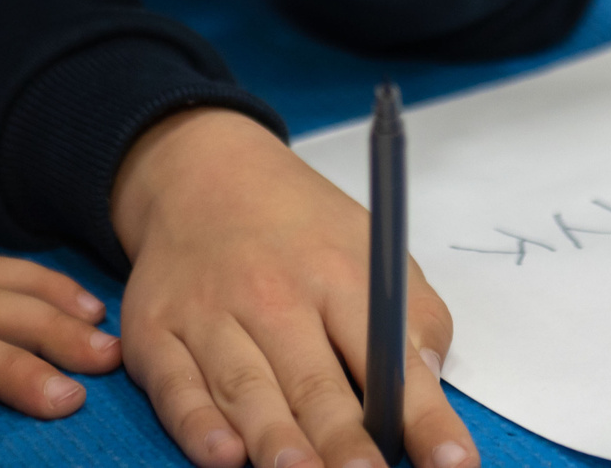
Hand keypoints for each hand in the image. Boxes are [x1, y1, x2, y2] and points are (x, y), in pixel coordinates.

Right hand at [112, 108, 477, 467]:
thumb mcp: (375, 250)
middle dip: (345, 442)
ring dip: (276, 439)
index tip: (454, 465)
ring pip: (246, 391)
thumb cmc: (303, 231)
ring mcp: (211, 314)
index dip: (424, 418)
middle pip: (315, 383)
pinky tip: (223, 455)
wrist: (203, 172)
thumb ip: (412, 320)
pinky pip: (177, 387)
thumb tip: (428, 389)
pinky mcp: (156, 333)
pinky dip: (197, 424)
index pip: (391, 357)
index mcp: (341, 276)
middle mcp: (274, 295)